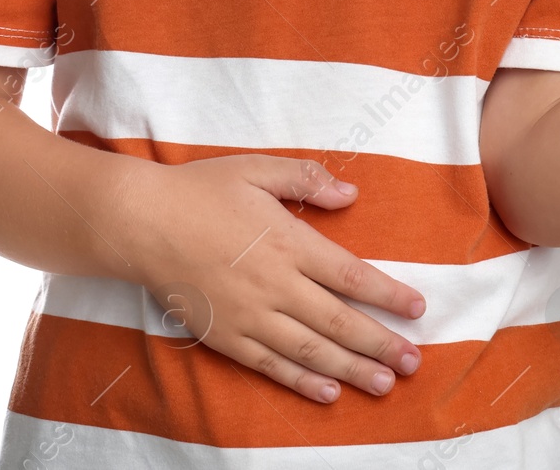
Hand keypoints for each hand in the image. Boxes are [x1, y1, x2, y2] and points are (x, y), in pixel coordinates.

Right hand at [122, 154, 425, 403]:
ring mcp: (249, 315)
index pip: (350, 274)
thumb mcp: (257, 169)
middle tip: (415, 362)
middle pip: (338, 321)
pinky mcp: (226, 336)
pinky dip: (301, 381)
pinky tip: (328, 392)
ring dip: (352, 369)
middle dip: (381, 343)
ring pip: (310, 351)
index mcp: (288, 241)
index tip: (418, 309)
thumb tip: (351, 195)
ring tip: (385, 383)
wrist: (141, 223)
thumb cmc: (201, 190)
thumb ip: (306, 180)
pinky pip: (270, 365)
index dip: (387, 294)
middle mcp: (275, 284)